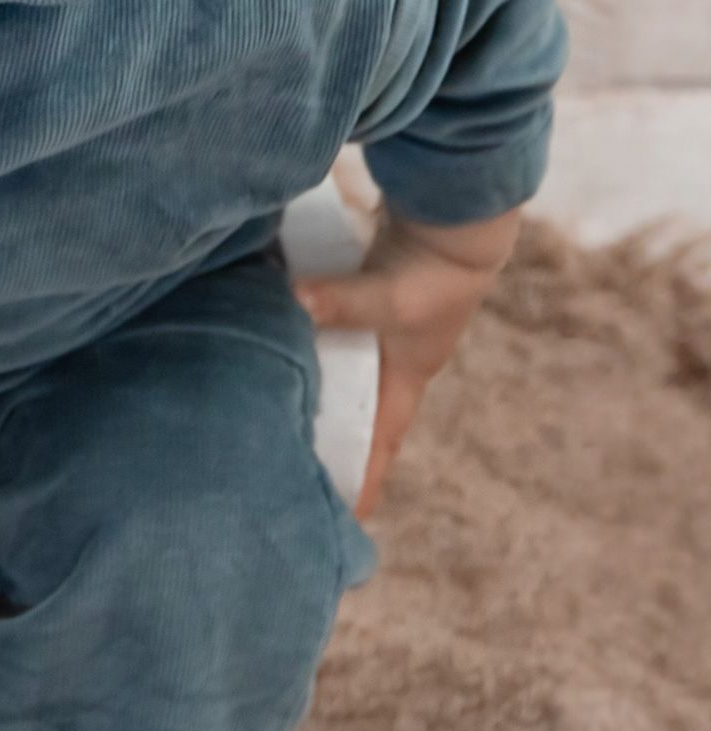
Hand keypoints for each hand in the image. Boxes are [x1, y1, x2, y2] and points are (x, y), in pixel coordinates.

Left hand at [292, 203, 521, 519]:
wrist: (461, 213)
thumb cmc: (435, 269)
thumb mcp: (388, 296)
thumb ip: (341, 302)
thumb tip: (292, 300)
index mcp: (408, 376)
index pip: (383, 440)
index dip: (366, 477)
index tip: (346, 517)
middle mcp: (395, 359)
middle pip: (358, 410)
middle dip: (332, 439)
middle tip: (289, 467)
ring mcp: (381, 328)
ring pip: (342, 370)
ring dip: (315, 388)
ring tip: (269, 411)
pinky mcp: (367, 295)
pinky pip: (332, 329)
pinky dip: (309, 339)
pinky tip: (274, 340)